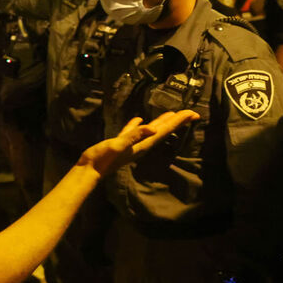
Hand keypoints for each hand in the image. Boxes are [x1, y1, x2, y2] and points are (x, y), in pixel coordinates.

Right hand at [77, 111, 198, 177]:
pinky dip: (139, 125)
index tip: (193, 113)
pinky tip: (139, 119)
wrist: (90, 170)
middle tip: (192, 113)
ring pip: (151, 130)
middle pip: (164, 130)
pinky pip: (134, 131)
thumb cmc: (103, 158)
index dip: (179, 121)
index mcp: (143, 143)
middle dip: (178, 122)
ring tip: (172, 114)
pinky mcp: (122, 143)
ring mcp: (132, 144)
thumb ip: (134, 135)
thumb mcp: (118, 144)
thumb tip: (153, 128)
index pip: (165, 130)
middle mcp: (142, 144)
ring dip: (162, 122)